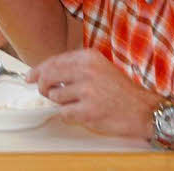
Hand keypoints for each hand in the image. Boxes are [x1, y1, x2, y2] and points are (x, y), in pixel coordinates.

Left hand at [27, 49, 157, 138]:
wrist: (143, 110)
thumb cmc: (120, 90)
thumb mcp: (99, 67)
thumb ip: (73, 67)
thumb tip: (42, 72)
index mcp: (88, 57)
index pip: (53, 61)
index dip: (38, 70)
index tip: (30, 77)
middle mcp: (87, 71)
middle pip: (48, 76)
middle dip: (43, 86)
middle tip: (46, 92)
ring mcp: (87, 91)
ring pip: (55, 96)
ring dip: (62, 102)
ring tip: (79, 103)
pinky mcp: (89, 111)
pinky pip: (64, 113)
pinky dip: (68, 115)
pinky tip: (82, 113)